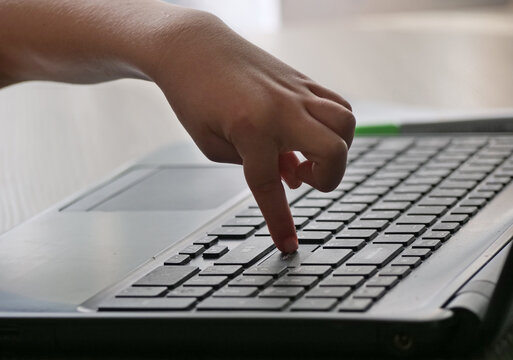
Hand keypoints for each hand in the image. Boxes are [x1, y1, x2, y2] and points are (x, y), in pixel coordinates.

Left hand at [152, 11, 354, 252]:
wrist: (193, 47)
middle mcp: (281, 109)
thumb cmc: (194, 95)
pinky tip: (307, 133)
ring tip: (306, 155)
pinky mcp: (302, 81)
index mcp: (250, 129)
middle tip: (302, 181)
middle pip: (334, 152)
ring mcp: (296, 92)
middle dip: (327, 180)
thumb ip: (253, 163)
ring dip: (335, 151)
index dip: (281, 222)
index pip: (271, 188)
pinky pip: (337, 104)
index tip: (289, 245)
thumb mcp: (213, 143)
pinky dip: (333, 126)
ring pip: (346, 124)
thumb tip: (291, 174)